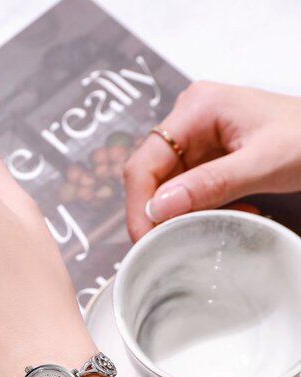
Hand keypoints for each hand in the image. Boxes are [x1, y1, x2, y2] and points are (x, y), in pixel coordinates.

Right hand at [124, 81, 300, 240]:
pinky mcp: (206, 157)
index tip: (145, 240)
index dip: (139, 206)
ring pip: (166, 189)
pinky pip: (186, 191)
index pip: (144, 163)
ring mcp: (196, 139)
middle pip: (150, 177)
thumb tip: (158, 208)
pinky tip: (229, 211)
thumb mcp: (261, 165)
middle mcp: (188, 120)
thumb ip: (209, 185)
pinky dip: (200, 210)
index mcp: (196, 109)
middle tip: (177, 242)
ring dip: (185, 214)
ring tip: (218, 221)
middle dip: (162, 214)